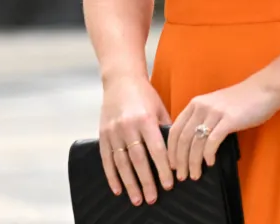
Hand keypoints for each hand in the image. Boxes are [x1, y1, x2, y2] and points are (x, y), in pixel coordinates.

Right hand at [98, 74, 174, 206]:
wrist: (121, 79)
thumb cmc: (145, 94)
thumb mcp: (159, 108)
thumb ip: (166, 129)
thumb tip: (176, 153)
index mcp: (146, 119)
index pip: (156, 149)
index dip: (163, 168)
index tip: (170, 184)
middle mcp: (128, 126)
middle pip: (138, 160)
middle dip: (146, 181)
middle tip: (153, 199)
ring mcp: (113, 131)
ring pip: (122, 163)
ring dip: (130, 183)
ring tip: (137, 199)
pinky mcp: (103, 134)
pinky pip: (107, 159)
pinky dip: (112, 176)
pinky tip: (118, 189)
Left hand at [167, 78, 279, 181]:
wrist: (263, 90)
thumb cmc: (240, 101)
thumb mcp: (214, 106)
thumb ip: (202, 119)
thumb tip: (190, 145)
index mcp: (195, 104)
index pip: (175, 130)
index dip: (171, 150)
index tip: (172, 165)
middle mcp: (201, 107)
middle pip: (183, 138)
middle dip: (180, 160)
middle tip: (181, 176)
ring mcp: (215, 113)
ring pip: (196, 142)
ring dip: (193, 162)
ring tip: (195, 175)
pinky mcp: (229, 120)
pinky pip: (212, 141)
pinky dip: (208, 155)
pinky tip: (210, 163)